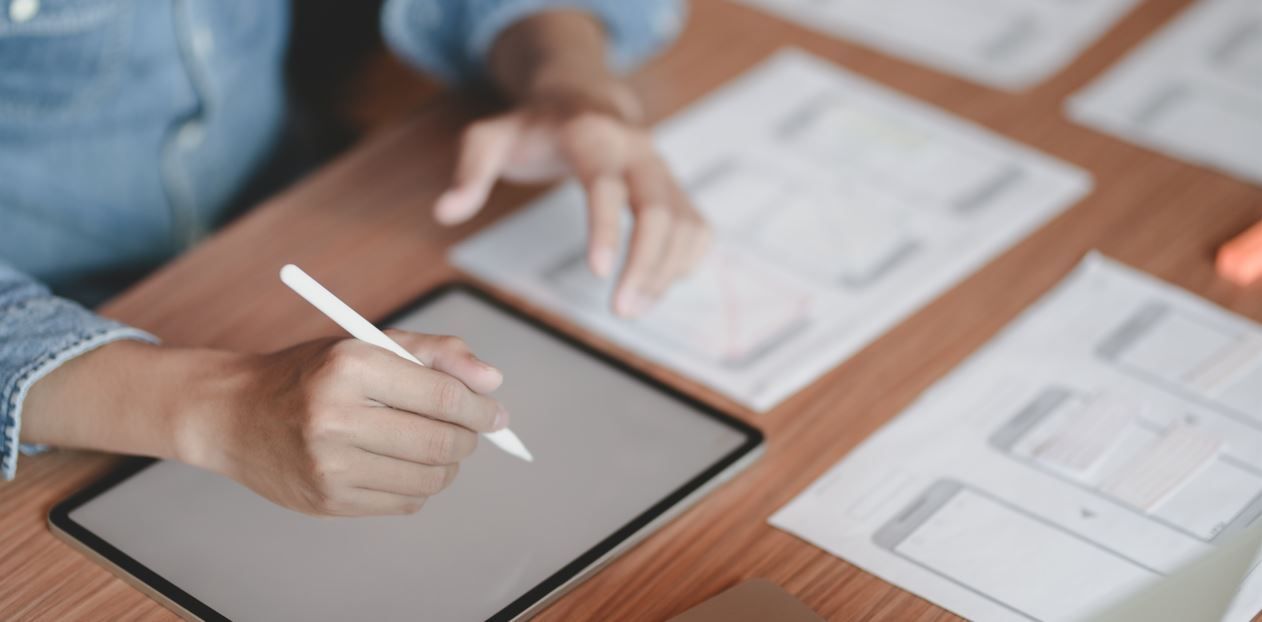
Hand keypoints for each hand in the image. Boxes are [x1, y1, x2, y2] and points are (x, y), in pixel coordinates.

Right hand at [188, 332, 506, 516]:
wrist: (232, 414)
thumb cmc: (309, 374)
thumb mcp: (366, 344)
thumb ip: (434, 354)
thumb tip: (491, 381)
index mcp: (350, 366)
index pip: (442, 395)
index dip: (481, 408)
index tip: (495, 413)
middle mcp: (336, 417)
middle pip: (439, 442)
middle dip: (469, 439)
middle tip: (470, 431)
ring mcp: (329, 466)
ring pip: (428, 479)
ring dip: (447, 465)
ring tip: (435, 447)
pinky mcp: (327, 501)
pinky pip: (404, 503)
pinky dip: (418, 487)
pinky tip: (402, 466)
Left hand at [433, 88, 710, 317]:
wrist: (584, 96)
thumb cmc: (535, 125)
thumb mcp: (490, 137)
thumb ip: (469, 172)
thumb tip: (446, 211)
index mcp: (592, 136)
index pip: (606, 185)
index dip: (605, 229)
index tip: (599, 274)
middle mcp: (637, 150)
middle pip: (658, 210)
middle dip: (646, 264)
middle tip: (622, 311)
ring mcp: (663, 168)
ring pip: (683, 223)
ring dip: (664, 272)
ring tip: (632, 309)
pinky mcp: (677, 187)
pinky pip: (696, 228)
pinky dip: (685, 261)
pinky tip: (659, 286)